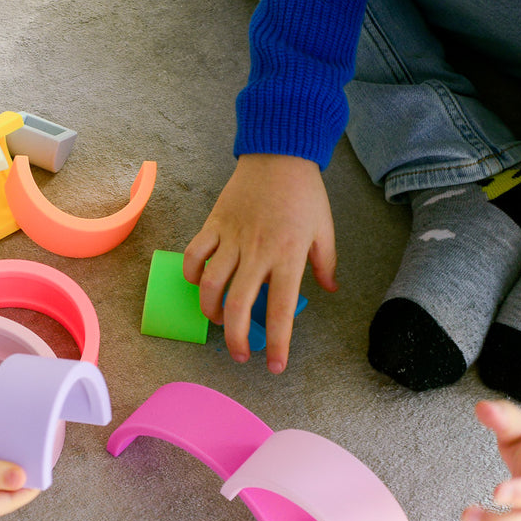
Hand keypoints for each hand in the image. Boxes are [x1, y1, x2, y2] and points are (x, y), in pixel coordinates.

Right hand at [182, 153, 337, 372]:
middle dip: (236, 339)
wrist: (279, 153)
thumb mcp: (325, 229)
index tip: (275, 366)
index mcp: (288, 255)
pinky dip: (192, 275)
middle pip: (237, 305)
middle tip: (241, 354)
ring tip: (218, 322)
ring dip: (210, 312)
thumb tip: (328, 289)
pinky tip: (199, 285)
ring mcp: (232, 238)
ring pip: (210, 285)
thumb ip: (326, 263)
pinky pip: (194, 256)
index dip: (277, 343)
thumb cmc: (305, 192)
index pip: (280, 309)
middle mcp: (258, 251)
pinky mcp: (214, 224)